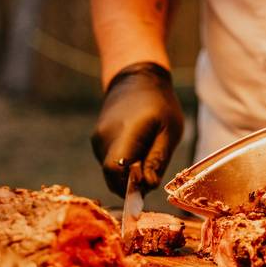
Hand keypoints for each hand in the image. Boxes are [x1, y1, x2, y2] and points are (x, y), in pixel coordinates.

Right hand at [91, 62, 183, 195]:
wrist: (136, 80)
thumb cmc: (159, 105)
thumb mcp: (169, 131)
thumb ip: (157, 159)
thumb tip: (147, 185)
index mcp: (125, 132)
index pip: (115, 170)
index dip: (128, 186)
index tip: (147, 185)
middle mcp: (105, 138)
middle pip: (111, 176)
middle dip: (131, 185)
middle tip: (151, 175)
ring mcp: (98, 140)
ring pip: (110, 172)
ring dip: (128, 175)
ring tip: (147, 156)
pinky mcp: (97, 142)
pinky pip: (109, 163)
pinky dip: (123, 167)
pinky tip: (138, 152)